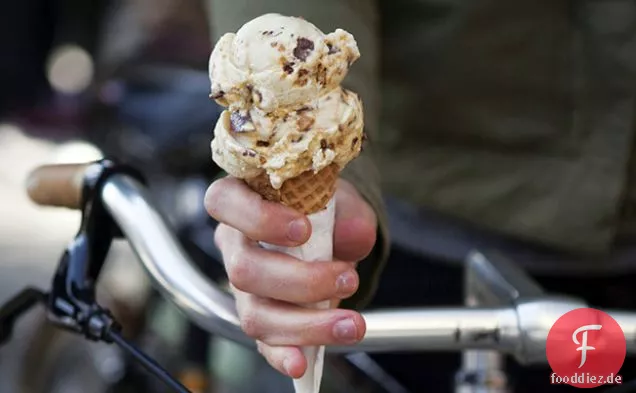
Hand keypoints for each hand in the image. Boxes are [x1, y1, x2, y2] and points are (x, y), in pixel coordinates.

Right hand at [204, 177, 376, 377]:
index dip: (258, 218)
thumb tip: (353, 234)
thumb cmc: (324, 211)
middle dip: (301, 281)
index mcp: (243, 201)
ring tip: (349, 323)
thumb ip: (349, 213)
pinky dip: (283, 355)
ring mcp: (243, 287)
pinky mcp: (260, 317)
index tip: (303, 229)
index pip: (223, 201)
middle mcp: (235, 245)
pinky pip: (262, 343)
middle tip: (347, 277)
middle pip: (244, 270)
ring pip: (254, 314)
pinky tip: (303, 363)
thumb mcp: (342, 201)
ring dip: (306, 323)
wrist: (331, 233)